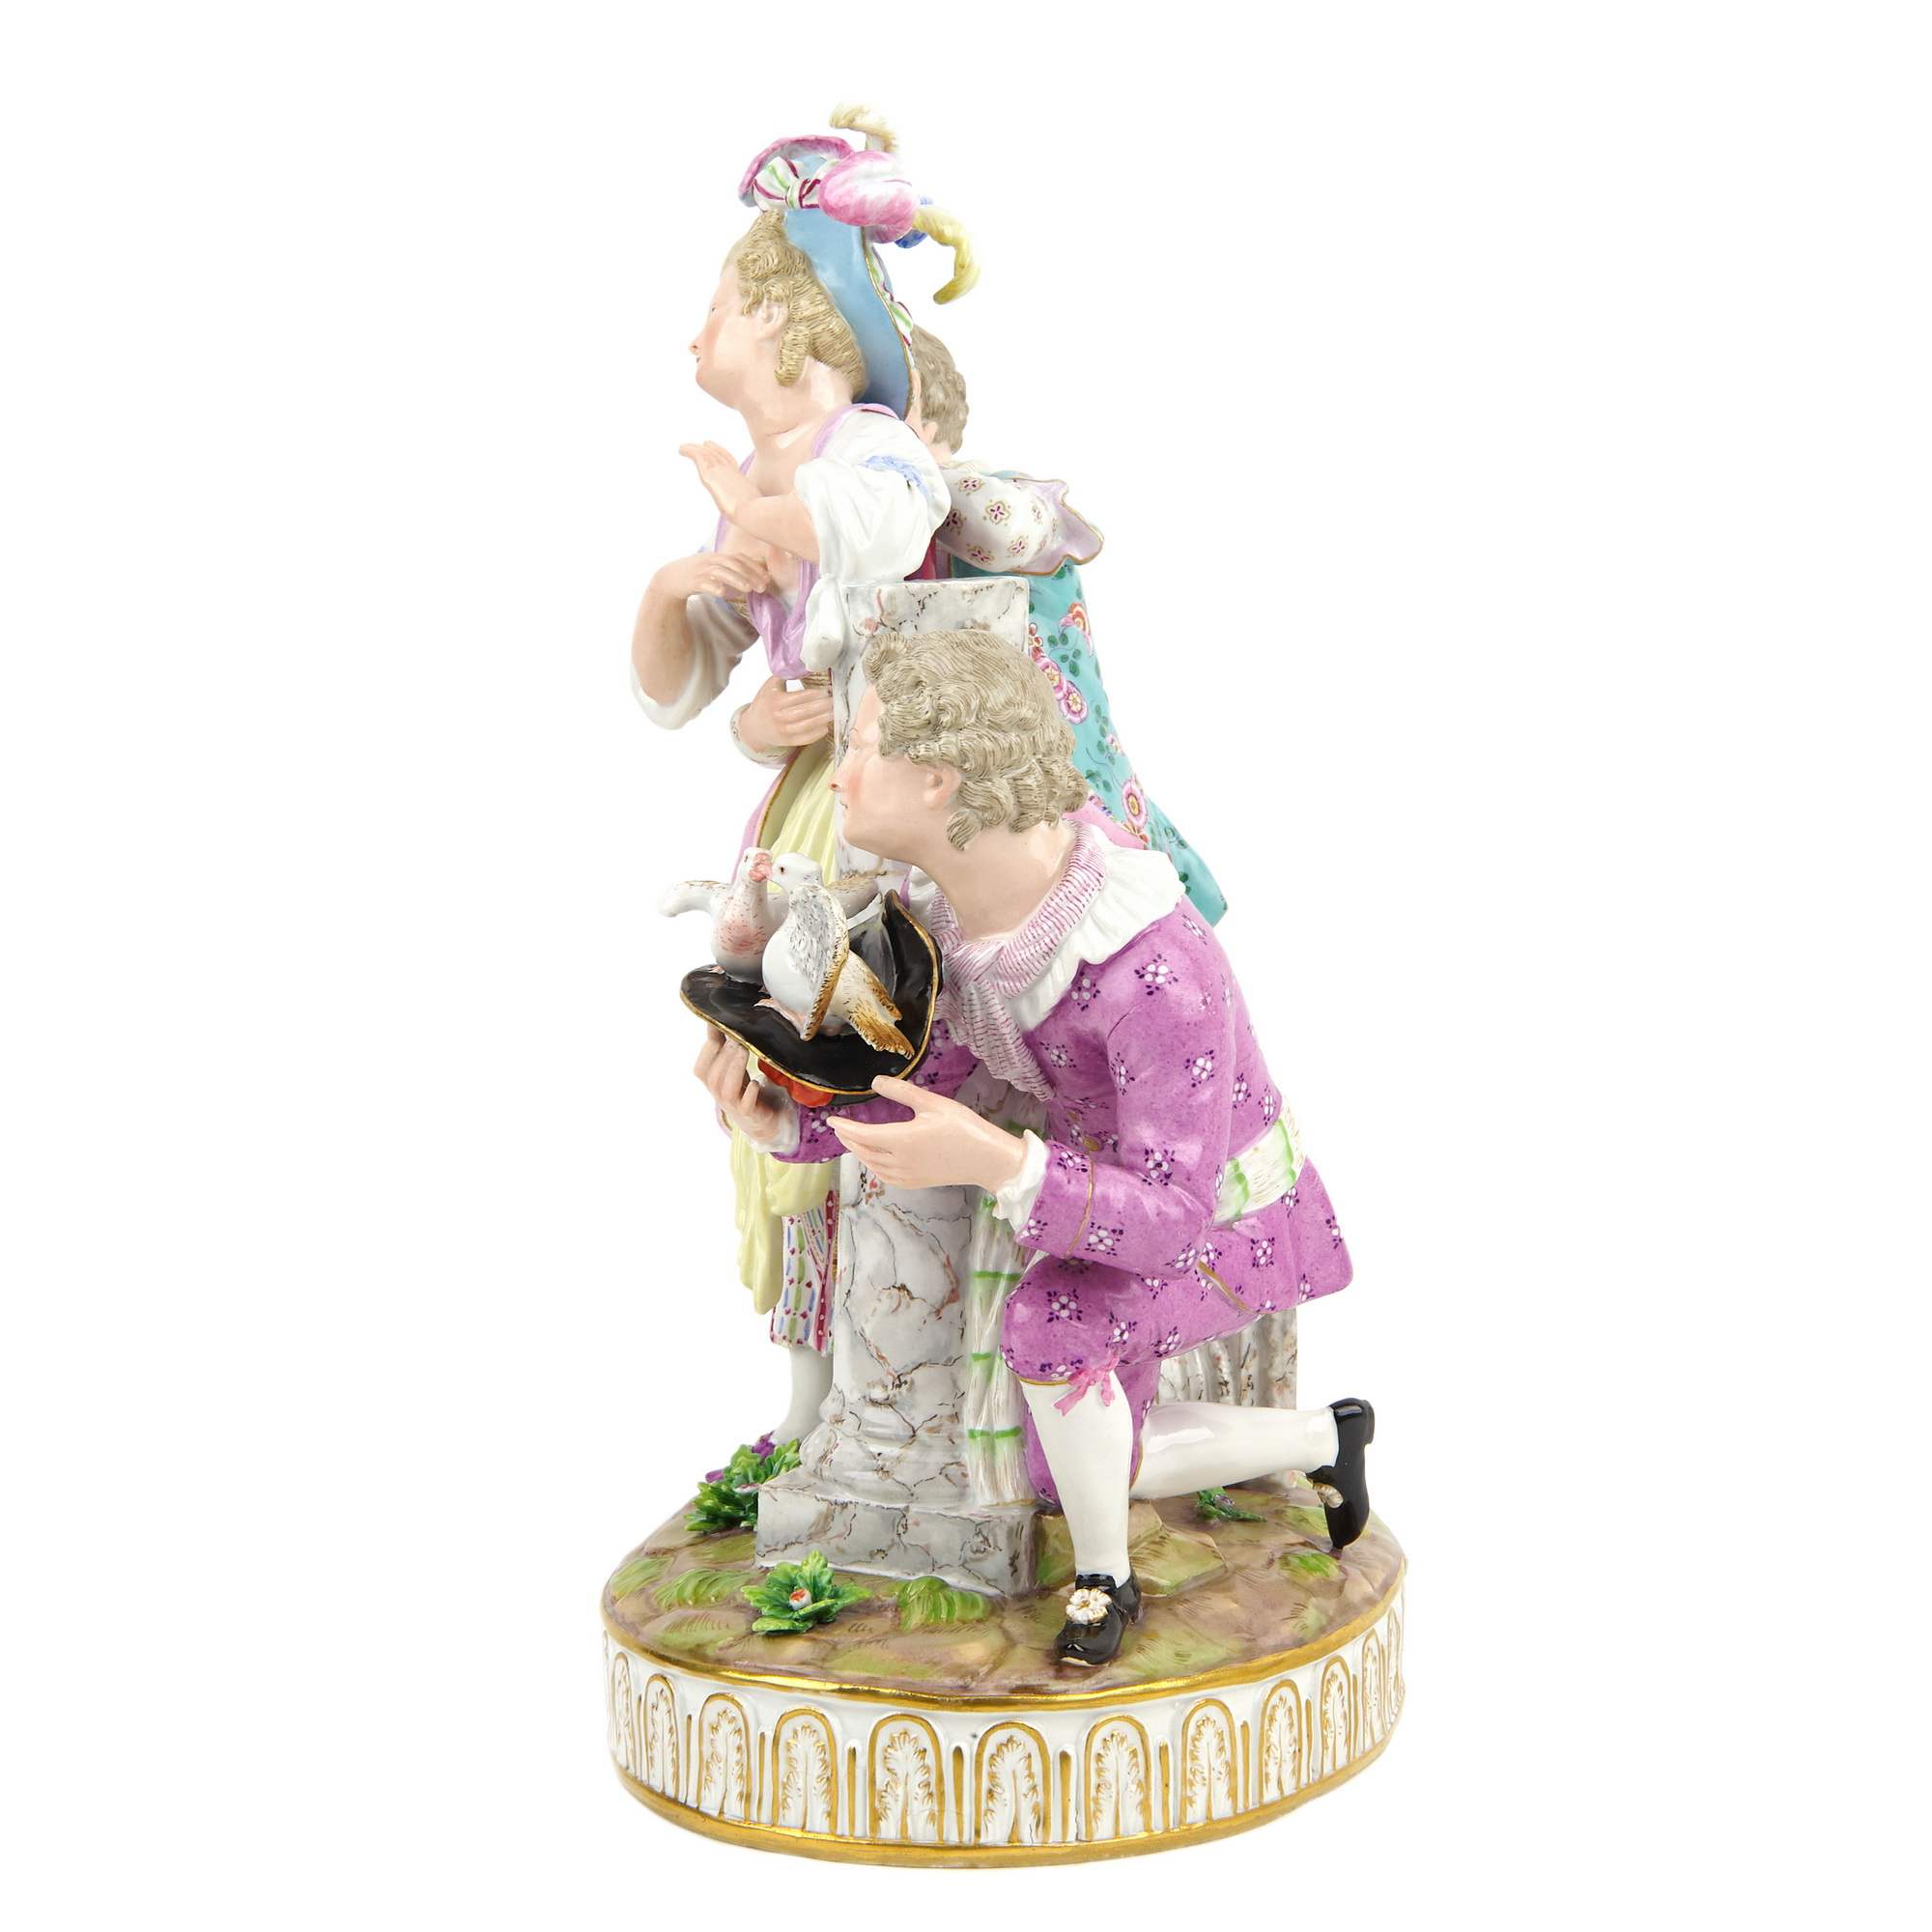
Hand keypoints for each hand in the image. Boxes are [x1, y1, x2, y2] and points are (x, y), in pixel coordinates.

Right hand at [649, 549, 767, 602]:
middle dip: (750, 574)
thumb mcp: (715, 569)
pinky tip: (722, 593)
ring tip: (748, 589)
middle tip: (763, 587)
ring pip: (720, 572)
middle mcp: (710, 561)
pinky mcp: (690, 581)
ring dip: (736, 579)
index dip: (755, 567)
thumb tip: (755, 580)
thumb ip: (733, 572)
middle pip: (733, 563)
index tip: (768, 578)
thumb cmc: (697, 575)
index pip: (740, 558)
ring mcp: (700, 570)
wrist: (669, 578)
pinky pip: (703, 583)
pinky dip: (713, 586)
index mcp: (718, 557)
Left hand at [680, 441, 758, 522]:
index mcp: (743, 482)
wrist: (752, 513)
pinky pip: (698, 457)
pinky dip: (689, 451)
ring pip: (707, 455)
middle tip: (704, 444)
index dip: (724, 455)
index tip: (717, 450)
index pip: (732, 464)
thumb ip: (755, 512)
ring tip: (683, 447)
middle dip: (712, 449)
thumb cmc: (759, 518)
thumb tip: (768, 532)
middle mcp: (732, 474)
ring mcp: (722, 473)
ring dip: (695, 449)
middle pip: (720, 457)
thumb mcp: (758, 512)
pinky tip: (681, 449)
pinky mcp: (711, 475)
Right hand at [694, 1027, 790, 1142]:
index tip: (719, 1026)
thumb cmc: (742, 1087)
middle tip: (738, 1037)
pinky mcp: (750, 1113)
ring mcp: (733, 1105)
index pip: (702, 1065)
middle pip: (713, 1075)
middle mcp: (718, 1093)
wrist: (758, 1118)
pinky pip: (746, 1105)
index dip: (709, 1046)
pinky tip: (754, 1082)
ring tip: (744, 1050)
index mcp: (711, 1081)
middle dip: (724, 1054)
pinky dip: (749, 1093)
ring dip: (734, 1068)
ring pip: (726, 1089)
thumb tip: (717, 1018)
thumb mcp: (731, 1065)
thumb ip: (723, 1046)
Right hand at [737, 675, 832, 753]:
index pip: (800, 697)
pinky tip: (825, 727)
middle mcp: (779, 716)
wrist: (753, 726)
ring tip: (833, 713)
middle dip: (822, 706)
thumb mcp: (770, 686)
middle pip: (805, 711)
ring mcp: (783, 730)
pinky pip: (804, 739)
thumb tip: (805, 665)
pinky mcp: (787, 741)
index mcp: (776, 701)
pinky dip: (816, 734)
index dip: (815, 694)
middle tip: (835, 701)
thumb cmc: (765, 703)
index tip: (827, 691)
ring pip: (806, 726)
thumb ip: (785, 675)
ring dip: (822, 719)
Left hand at [829, 1077, 1027, 1192]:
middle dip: (848, 1140)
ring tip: (852, 1142)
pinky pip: (885, 1176)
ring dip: (859, 1153)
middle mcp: (898, 1161)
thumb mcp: (933, 1103)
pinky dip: (873, 1167)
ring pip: (872, 1165)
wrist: (986, 1159)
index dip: (844, 1127)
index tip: (831, 1120)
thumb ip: (902, 1092)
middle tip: (839, 1128)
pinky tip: (875, 1161)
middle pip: (864, 1151)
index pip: (862, 1135)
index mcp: (900, 1140)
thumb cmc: (963, 1128)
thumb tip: (875, 1081)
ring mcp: (906, 1175)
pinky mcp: (916, 1183)